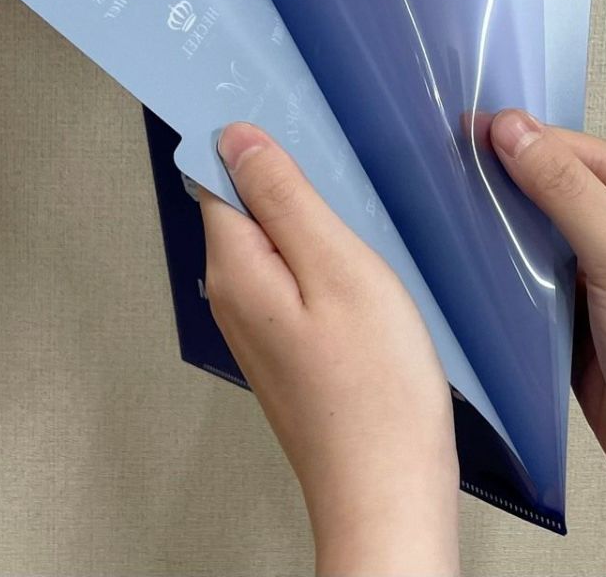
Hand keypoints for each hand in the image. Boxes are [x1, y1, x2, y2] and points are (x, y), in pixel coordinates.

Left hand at [199, 122, 458, 576]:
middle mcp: (234, 295)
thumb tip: (235, 137)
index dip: (247, 139)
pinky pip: (291, 275)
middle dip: (281, 174)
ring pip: (271, 240)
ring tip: (354, 200)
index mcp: (235, 268)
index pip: (215, 175)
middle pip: (241, 205)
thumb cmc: (374, 388)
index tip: (289, 112)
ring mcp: (260, 325)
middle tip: (337, 154)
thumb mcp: (337, 267)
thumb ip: (284, 198)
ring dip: (305, 214)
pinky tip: (357, 256)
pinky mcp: (290, 346)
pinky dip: (318, 253)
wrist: (389, 492)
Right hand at [484, 110, 605, 576]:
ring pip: (547, 232)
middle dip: (516, 179)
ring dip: (507, 223)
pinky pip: (537, 276)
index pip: (593, 157)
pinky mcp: (584, 316)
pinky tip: (470, 252)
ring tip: (451, 199)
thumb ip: (567, 191)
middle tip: (452, 160)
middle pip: (568, 189)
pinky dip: (507, 266)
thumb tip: (513, 128)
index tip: (473, 128)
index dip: (535, 141)